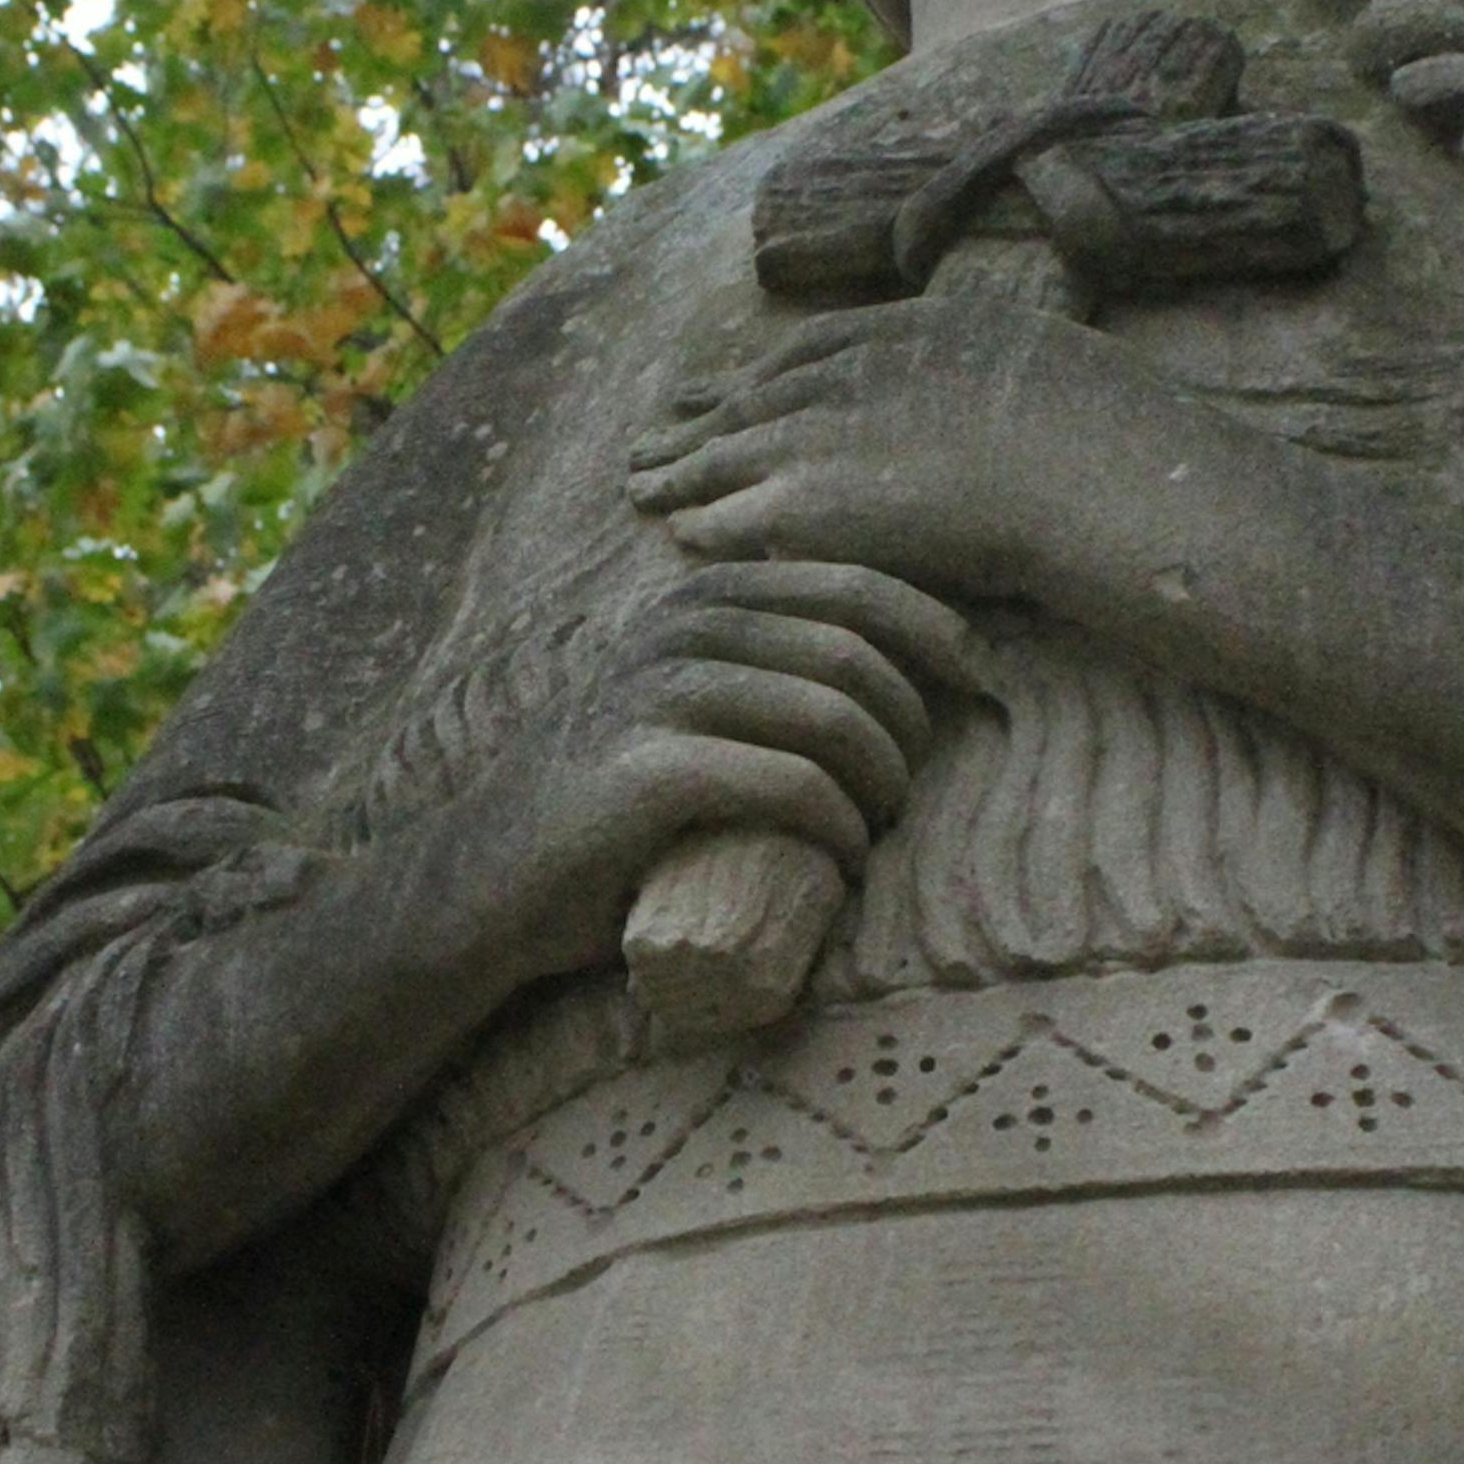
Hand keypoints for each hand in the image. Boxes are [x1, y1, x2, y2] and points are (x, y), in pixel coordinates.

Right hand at [486, 556, 983, 984]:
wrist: (487, 879)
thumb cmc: (614, 804)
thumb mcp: (685, 705)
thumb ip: (761, 668)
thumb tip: (909, 674)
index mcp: (699, 599)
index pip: (853, 583)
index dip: (934, 632)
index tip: (976, 691)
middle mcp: (677, 630)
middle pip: (852, 649)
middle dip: (910, 724)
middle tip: (906, 793)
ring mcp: (656, 694)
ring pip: (829, 715)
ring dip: (880, 783)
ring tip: (873, 831)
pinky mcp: (647, 773)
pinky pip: (788, 785)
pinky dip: (837, 827)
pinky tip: (841, 860)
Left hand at [628, 299, 1112, 599]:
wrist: (1087, 471)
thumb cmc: (1104, 433)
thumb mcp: (1054, 363)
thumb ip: (1011, 369)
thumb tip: (1025, 379)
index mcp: (909, 331)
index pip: (813, 349)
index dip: (766, 371)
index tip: (734, 383)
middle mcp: (852, 374)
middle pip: (756, 395)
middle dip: (705, 415)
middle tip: (660, 430)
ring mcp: (823, 434)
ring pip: (728, 451)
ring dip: (682, 469)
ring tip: (643, 485)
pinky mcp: (809, 503)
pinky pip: (734, 516)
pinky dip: (706, 524)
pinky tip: (683, 537)